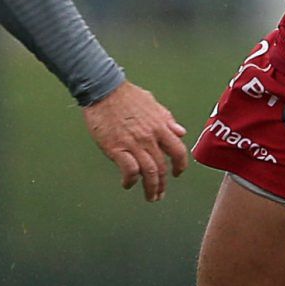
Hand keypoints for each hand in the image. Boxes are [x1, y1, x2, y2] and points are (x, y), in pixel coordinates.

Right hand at [82, 82, 188, 201]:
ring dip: (151, 188)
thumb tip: (181, 132)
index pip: (178, 151)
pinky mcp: (116, 148)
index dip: (180, 165)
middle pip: (162, 167)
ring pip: (149, 172)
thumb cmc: (126, 95)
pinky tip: (128, 184)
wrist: (103, 89)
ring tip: (149, 196)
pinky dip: (130, 181)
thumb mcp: (153, 104)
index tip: (177, 174)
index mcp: (160, 126)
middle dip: (162, 184)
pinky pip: (129, 170)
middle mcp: (150, 137)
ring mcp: (134, 143)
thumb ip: (167, 120)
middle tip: (159, 194)